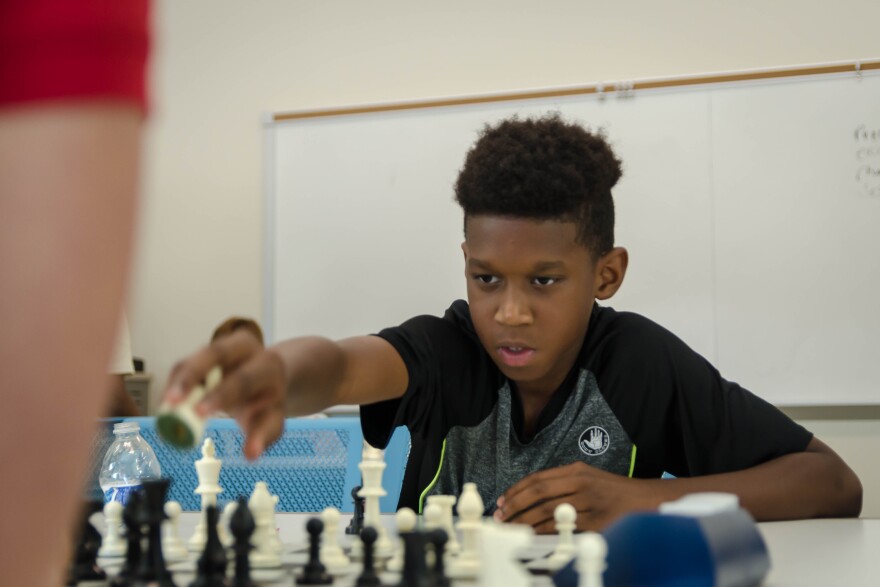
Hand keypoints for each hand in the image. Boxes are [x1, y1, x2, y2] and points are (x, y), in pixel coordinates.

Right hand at [162, 329, 285, 459]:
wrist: (266, 380)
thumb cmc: (266, 404)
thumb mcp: (271, 419)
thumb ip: (263, 435)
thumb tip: (251, 455)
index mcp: (268, 365)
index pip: (244, 378)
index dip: (221, 394)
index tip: (199, 413)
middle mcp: (245, 348)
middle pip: (216, 352)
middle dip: (192, 377)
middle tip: (171, 402)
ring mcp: (222, 347)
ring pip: (195, 358)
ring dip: (177, 382)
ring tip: (164, 408)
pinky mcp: (203, 353)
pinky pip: (185, 366)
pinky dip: (173, 384)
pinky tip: (165, 406)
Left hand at [492, 461, 653, 532]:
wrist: (645, 500)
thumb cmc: (613, 490)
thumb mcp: (588, 477)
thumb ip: (562, 482)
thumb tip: (530, 495)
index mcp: (576, 471)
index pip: (538, 479)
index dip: (516, 490)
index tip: (502, 500)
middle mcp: (581, 484)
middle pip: (539, 494)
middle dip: (515, 506)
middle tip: (501, 516)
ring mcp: (589, 503)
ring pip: (548, 513)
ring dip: (526, 522)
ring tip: (512, 528)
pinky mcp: (596, 522)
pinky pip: (564, 529)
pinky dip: (545, 533)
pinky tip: (534, 536)